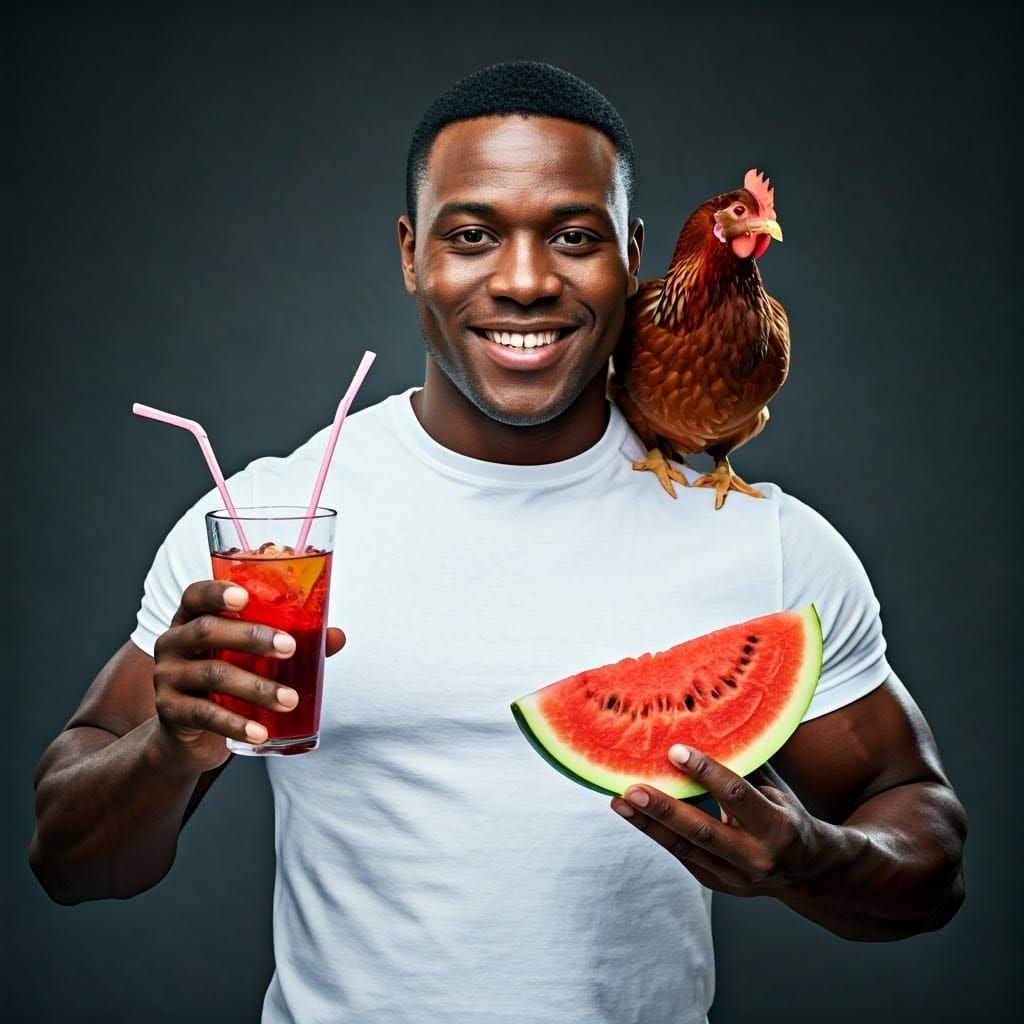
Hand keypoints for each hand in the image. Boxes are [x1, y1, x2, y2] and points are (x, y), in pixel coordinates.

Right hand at [151, 581, 345, 772]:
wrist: (192, 733)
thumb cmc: (228, 679)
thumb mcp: (253, 657)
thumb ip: (291, 642)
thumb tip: (336, 636)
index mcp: (192, 618)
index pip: (196, 595)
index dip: (217, 592)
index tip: (245, 596)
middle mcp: (173, 642)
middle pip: (207, 630)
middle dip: (252, 637)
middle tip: (290, 648)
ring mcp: (167, 677)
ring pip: (212, 675)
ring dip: (256, 687)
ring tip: (290, 700)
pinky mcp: (169, 711)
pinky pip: (204, 714)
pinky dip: (236, 724)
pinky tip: (261, 732)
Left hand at [610, 745, 829, 897]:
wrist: (807, 872)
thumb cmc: (787, 818)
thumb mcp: (775, 792)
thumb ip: (743, 768)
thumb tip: (705, 727)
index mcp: (776, 827)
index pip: (736, 795)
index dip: (705, 772)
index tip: (675, 750)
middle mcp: (755, 856)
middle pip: (702, 832)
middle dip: (664, 810)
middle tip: (631, 789)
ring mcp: (734, 876)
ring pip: (684, 848)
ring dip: (648, 824)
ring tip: (619, 802)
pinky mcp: (716, 883)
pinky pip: (682, 855)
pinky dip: (657, 833)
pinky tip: (635, 814)